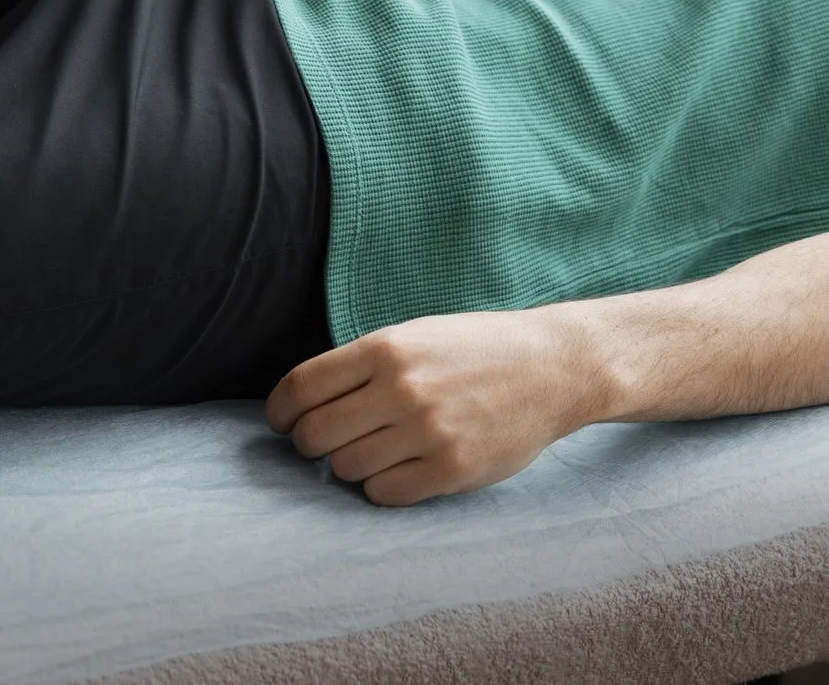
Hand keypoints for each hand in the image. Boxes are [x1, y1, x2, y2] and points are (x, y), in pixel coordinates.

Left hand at [267, 308, 611, 505]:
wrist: (552, 368)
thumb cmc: (470, 351)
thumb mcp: (409, 337)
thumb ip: (357, 365)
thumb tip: (299, 404)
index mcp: (383, 349)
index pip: (300, 389)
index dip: (279, 411)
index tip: (280, 422)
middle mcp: (402, 390)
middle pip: (315, 434)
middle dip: (308, 443)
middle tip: (320, 443)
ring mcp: (429, 432)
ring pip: (346, 468)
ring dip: (347, 466)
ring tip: (369, 451)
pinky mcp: (454, 469)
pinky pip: (385, 494)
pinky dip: (380, 487)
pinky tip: (395, 470)